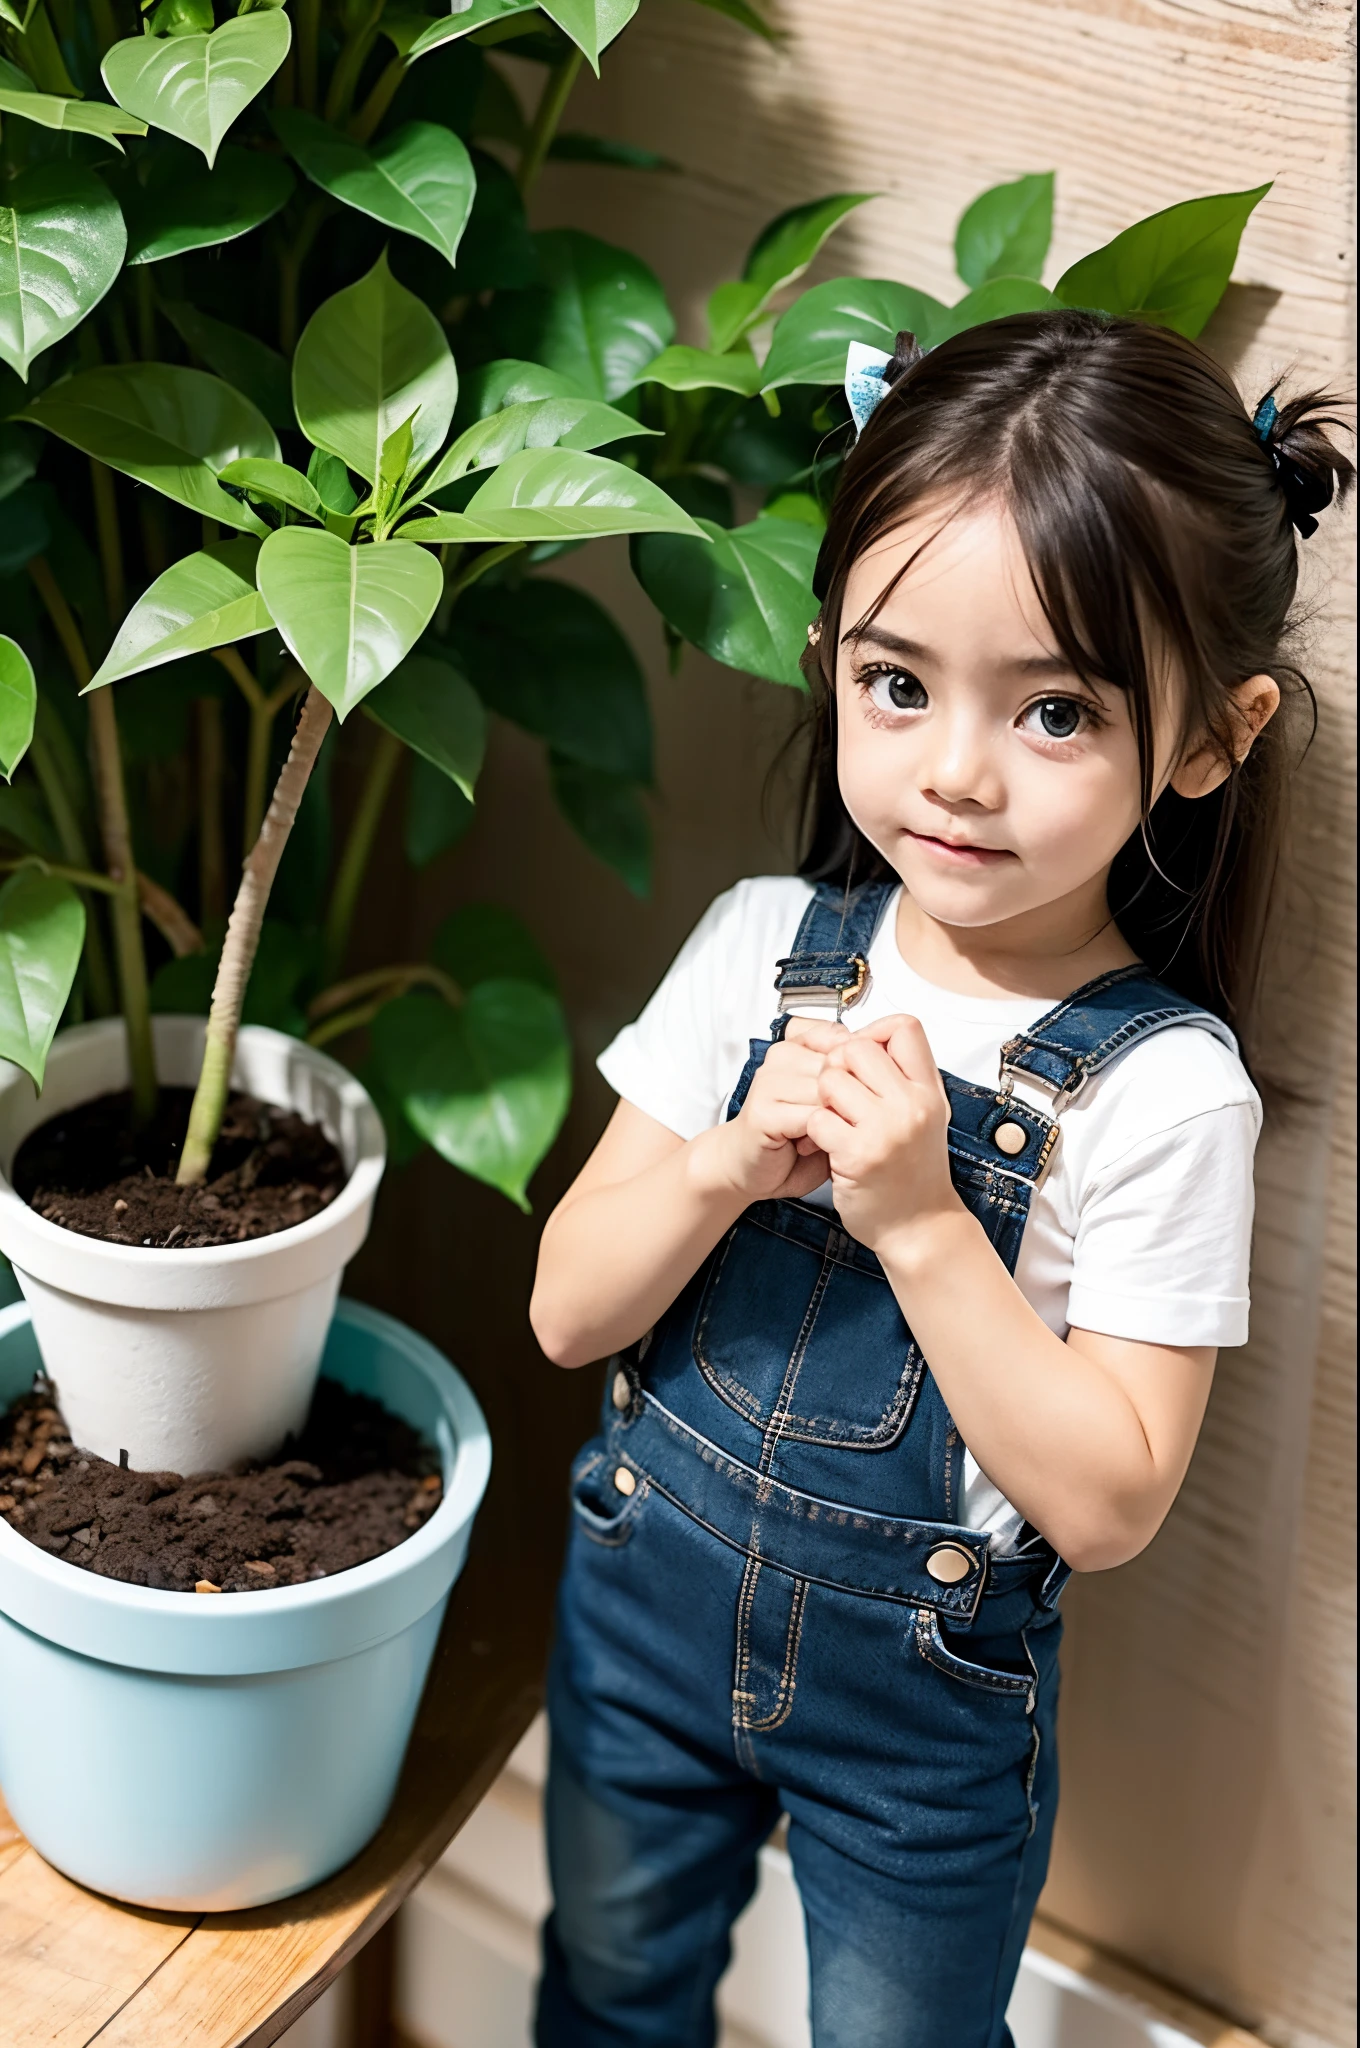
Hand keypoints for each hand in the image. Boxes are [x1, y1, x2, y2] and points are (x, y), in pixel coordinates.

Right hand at [715, 1016, 849, 1201]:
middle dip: (850, 1098)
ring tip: (829, 1135)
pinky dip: (822, 1135)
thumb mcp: (831, 1103)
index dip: (860, 1069)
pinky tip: (814, 1145)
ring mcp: (769, 1081)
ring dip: (836, 1118)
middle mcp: (782, 1056)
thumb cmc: (793, 1137)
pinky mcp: (763, 1111)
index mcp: (799, 1046)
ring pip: (827, 1090)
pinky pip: (811, 1116)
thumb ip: (852, 1081)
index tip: (863, 1096)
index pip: (843, 1038)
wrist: (750, 1167)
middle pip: (839, 1065)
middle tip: (844, 1123)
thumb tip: (890, 1070)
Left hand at [805, 1014, 960, 1252]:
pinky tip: (828, 1145)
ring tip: (835, 1122)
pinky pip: (818, 1118)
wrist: (919, 1227)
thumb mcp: (924, 1115)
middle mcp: (911, 1105)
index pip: (904, 1027)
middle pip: (856, 1048)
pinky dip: (815, 1130)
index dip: (874, 1033)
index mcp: (929, 1091)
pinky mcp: (857, 1155)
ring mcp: (885, 1130)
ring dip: (823, 1100)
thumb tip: (863, 1038)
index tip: (864, 1059)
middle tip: (841, 1096)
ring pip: (830, 1079)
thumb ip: (902, 1078)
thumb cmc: (915, 1171)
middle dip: (838, 1067)